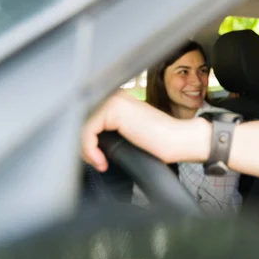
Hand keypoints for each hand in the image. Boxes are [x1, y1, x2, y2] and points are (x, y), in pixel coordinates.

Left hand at [82, 92, 208, 171]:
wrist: (178, 140)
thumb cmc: (160, 141)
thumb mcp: (128, 133)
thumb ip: (109, 131)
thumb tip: (85, 141)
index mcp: (118, 100)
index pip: (87, 119)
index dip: (88, 142)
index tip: (99, 159)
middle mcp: (114, 96)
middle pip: (81, 121)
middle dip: (85, 145)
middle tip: (98, 161)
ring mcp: (114, 100)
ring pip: (80, 126)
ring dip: (86, 149)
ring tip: (100, 162)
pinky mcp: (113, 110)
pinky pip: (87, 131)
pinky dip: (89, 150)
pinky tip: (102, 160)